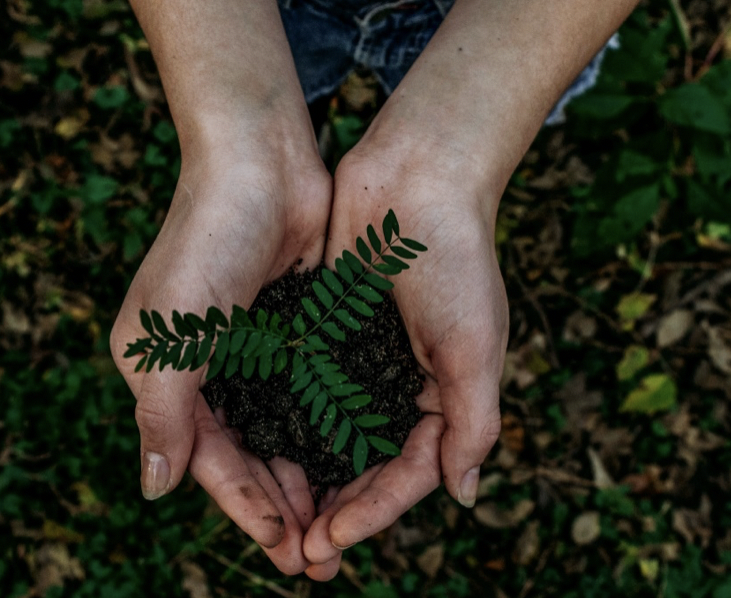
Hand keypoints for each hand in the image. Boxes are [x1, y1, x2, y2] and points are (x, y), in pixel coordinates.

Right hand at [110, 145, 330, 574]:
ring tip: (340, 526)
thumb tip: (154, 490)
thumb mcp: (171, 335)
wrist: (260, 160)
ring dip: (307, 479)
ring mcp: (251, 350)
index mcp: (163, 374)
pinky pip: (309, 396)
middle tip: (320, 559)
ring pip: (281, 433)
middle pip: (246, 456)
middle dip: (280, 508)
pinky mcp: (292, 330)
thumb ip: (162, 415)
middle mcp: (205, 369)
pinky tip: (354, 463)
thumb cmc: (206, 241)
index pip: (207, 459)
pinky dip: (327, 432)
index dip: (245, 507)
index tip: (285, 548)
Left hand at [300, 147, 509, 579]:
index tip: (331, 541)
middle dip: (335, 512)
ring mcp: (360, 361)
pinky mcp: (325, 332)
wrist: (416, 176)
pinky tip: (256, 452)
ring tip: (275, 521)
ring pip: (328, 437)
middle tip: (298, 555)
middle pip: (364, 467)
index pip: (407, 474)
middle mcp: (400, 386)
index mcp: (443, 397)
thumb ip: (473, 423)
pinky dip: (285, 424)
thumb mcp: (474, 346)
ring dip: (305, 480)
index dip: (372, 513)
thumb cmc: (456, 259)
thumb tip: (463, 497)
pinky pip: (302, 390)